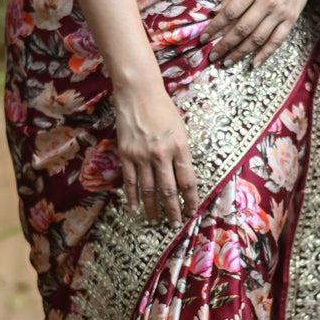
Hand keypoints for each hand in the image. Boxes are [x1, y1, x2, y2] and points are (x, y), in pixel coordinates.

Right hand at [112, 81, 199, 225]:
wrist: (138, 94)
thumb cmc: (163, 110)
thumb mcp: (181, 130)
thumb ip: (182, 153)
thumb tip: (183, 177)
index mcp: (180, 147)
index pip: (188, 181)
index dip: (191, 200)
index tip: (192, 211)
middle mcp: (162, 154)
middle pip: (169, 190)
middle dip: (173, 210)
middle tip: (176, 224)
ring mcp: (142, 155)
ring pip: (149, 190)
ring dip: (153, 209)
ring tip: (156, 222)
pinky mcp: (126, 154)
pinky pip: (130, 181)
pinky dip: (133, 197)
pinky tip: (136, 209)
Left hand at [206, 0, 319, 68]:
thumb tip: (215, 13)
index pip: (229, 13)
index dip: (215, 27)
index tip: (203, 38)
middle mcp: (266, 2)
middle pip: (241, 29)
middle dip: (224, 45)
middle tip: (213, 56)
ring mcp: (280, 12)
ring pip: (257, 38)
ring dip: (240, 52)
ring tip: (227, 62)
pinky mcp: (291, 20)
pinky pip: (277, 41)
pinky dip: (265, 54)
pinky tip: (254, 63)